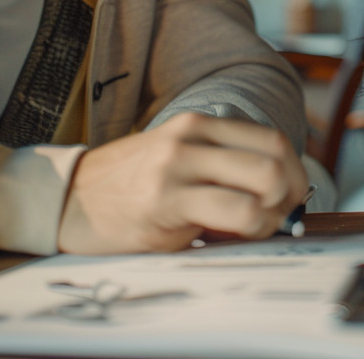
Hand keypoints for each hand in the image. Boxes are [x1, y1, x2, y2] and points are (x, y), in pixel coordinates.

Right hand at [57, 111, 308, 253]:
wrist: (68, 201)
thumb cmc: (128, 188)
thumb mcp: (176, 162)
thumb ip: (220, 169)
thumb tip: (279, 198)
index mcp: (198, 125)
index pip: (271, 139)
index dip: (295, 174)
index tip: (290, 200)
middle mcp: (191, 138)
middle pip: (276, 159)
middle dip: (289, 197)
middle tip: (273, 220)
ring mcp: (179, 166)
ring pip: (265, 183)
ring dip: (270, 216)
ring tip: (249, 231)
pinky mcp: (167, 201)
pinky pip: (237, 212)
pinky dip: (248, 230)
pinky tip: (224, 238)